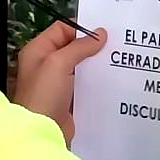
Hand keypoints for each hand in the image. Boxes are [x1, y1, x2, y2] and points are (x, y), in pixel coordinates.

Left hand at [14, 20, 106, 144]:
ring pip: (82, 66)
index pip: (62, 29)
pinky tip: (114, 78)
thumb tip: (101, 34)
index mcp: (38, 50)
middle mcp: (47, 64)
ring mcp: (59, 82)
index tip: (105, 29)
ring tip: (120, 59)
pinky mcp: (70, 98)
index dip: (82, 28)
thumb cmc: (44, 93)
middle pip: (74, 47)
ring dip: (98, 63)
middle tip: (118, 42)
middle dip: (94, 45)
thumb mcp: (58, 63)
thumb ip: (80, 47)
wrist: (41, 131)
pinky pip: (86, 84)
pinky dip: (98, 81)